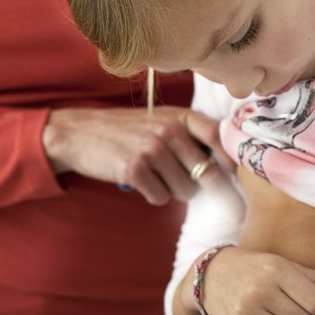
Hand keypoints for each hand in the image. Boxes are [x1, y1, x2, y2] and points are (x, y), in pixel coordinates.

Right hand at [42, 106, 234, 204]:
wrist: (80, 133)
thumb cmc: (129, 131)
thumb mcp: (162, 121)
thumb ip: (193, 135)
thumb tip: (229, 167)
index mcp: (180, 116)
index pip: (219, 139)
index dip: (231, 162)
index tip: (234, 178)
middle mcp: (169, 130)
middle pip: (206, 173)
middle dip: (201, 186)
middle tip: (189, 187)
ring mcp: (152, 149)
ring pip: (185, 190)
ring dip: (173, 191)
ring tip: (156, 176)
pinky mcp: (135, 169)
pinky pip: (161, 197)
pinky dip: (153, 196)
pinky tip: (142, 182)